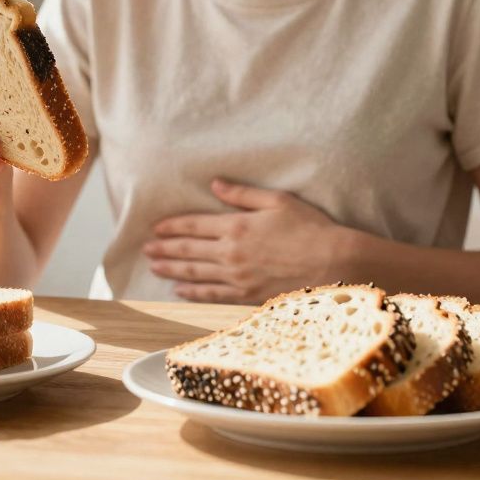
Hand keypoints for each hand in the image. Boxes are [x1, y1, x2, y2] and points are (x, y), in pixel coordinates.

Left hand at [144, 179, 345, 303]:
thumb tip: (215, 184)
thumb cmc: (311, 228)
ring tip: (154, 266)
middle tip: (145, 249)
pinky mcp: (247, 296)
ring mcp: (237, 277)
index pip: (194, 225)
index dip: (172, 226)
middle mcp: (231, 253)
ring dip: (171, 269)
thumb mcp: (278, 201)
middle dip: (164, 249)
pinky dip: (192, 292)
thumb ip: (242, 194)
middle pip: (188, 251)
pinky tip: (179, 290)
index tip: (155, 227)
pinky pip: (212, 295)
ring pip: (195, 273)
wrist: (334, 264)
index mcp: (237, 226)